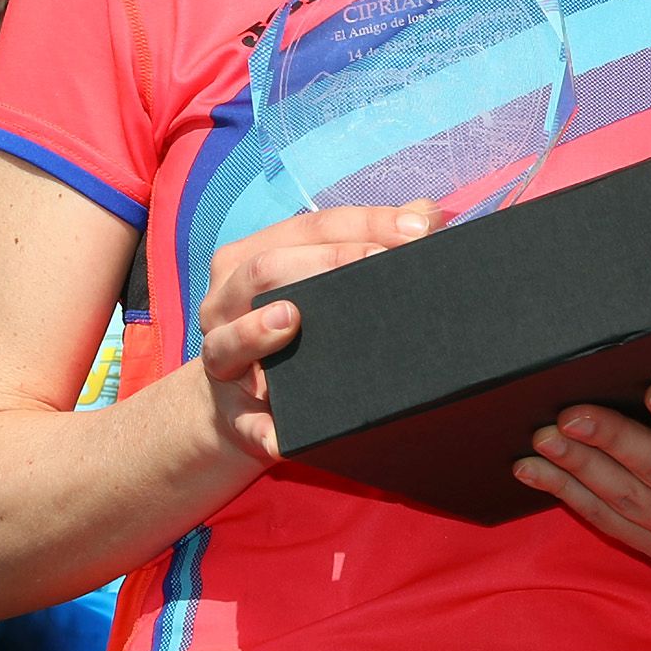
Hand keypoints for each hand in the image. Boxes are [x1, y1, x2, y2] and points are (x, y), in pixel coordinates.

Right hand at [191, 202, 442, 462]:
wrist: (241, 406)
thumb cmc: (294, 328)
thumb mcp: (319, 279)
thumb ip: (367, 244)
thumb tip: (428, 213)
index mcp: (249, 258)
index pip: (309, 226)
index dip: (366, 222)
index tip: (419, 229)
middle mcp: (224, 303)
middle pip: (267, 268)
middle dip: (327, 261)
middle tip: (381, 263)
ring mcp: (222, 361)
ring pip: (227, 341)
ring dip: (257, 330)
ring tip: (292, 319)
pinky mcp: (235, 417)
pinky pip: (246, 424)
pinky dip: (263, 431)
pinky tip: (283, 437)